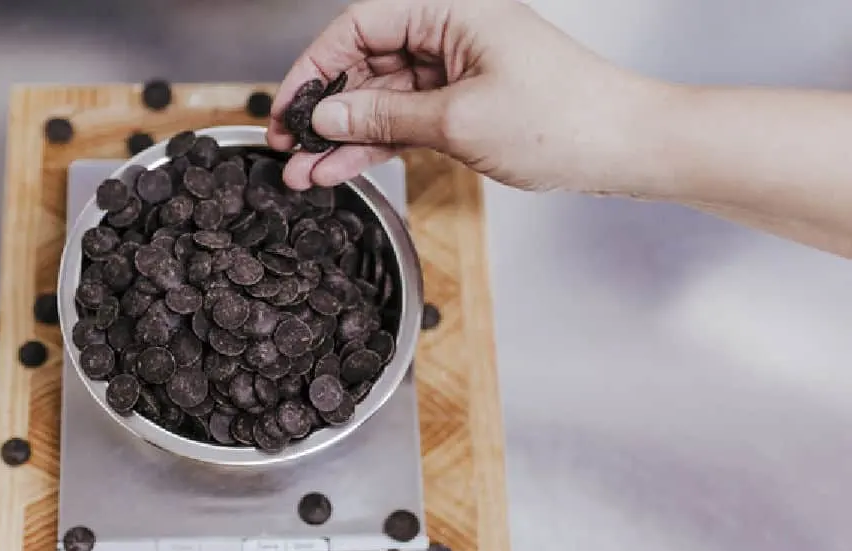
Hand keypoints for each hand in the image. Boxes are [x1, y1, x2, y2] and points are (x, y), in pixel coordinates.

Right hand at [267, 0, 661, 193]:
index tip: (289, 106)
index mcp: (452, 9)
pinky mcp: (465, 105)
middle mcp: (451, 33)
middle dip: (325, 108)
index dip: (316, 65)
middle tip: (288, 146)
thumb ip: (385, 115)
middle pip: (366, 62)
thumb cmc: (563, 119)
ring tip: (304, 171)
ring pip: (382, 98)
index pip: (360, 24)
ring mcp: (458, 71)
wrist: (624, 148)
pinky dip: (375, 145)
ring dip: (344, 136)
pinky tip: (340, 169)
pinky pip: (405, 121)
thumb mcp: (457, 120)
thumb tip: (329, 114)